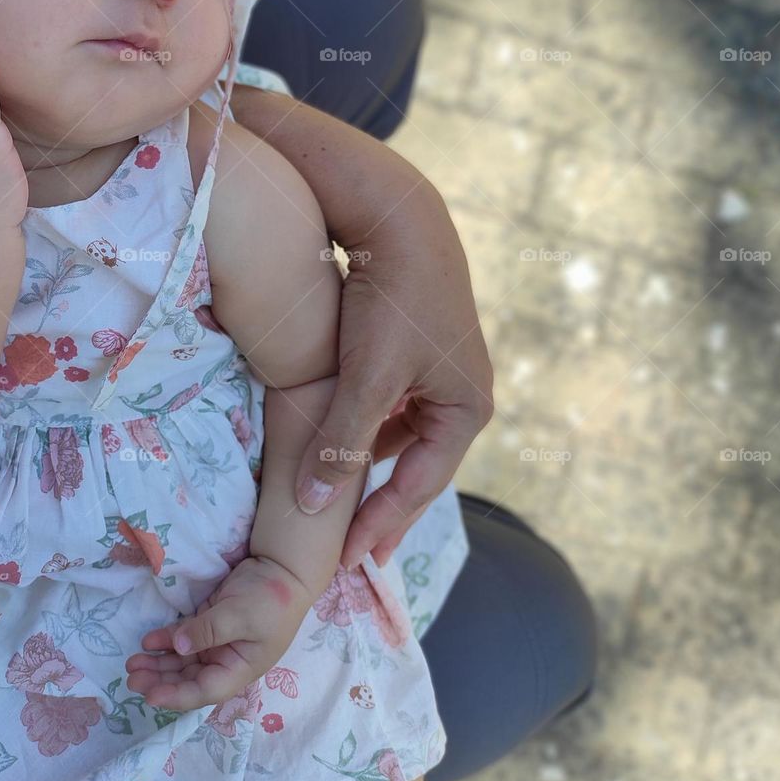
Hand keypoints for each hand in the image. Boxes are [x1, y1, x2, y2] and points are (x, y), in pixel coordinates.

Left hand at [124, 555, 311, 711]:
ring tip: (132, 662)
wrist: (283, 569)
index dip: (177, 696)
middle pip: (188, 679)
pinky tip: (148, 642)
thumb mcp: (241, 615)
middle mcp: (225, 661)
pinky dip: (165, 641)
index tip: (150, 696)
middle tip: (131, 677)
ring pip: (182, 661)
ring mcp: (216, 644)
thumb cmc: (271, 599)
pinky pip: (183, 639)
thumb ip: (208, 631)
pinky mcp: (209, 625)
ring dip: (158, 663)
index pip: (204, 690)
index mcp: (239, 669)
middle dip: (160, 680)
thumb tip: (178, 647)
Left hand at [295, 183, 494, 568]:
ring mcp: (440, 373)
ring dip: (367, 465)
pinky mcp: (416, 352)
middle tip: (347, 551)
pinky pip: (390, 407)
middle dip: (380, 504)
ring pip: (399, 436)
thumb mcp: (367, 377)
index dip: (381, 525)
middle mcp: (462, 396)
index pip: (420, 487)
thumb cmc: (393, 299)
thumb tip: (312, 506)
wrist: (401, 218)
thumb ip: (340, 443)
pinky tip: (335, 443)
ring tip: (336, 505)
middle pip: (415, 467)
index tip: (346, 562)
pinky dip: (362, 430)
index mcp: (467, 409)